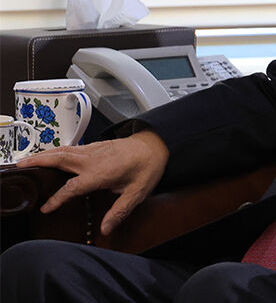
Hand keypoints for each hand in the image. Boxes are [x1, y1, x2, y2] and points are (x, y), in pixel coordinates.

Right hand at [16, 130, 169, 234]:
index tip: (46, 208)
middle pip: (61, 159)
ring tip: (27, 160)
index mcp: (101, 172)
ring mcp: (93, 150)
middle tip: (21, 167)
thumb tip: (106, 228)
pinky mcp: (95, 146)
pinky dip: (56, 151)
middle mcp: (94, 159)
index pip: (73, 187)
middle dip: (40, 163)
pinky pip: (71, 147)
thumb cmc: (148, 167)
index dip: (58, 199)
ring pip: (64, 150)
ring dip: (45, 154)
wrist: (157, 144)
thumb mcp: (138, 193)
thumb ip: (120, 211)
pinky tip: (50, 155)